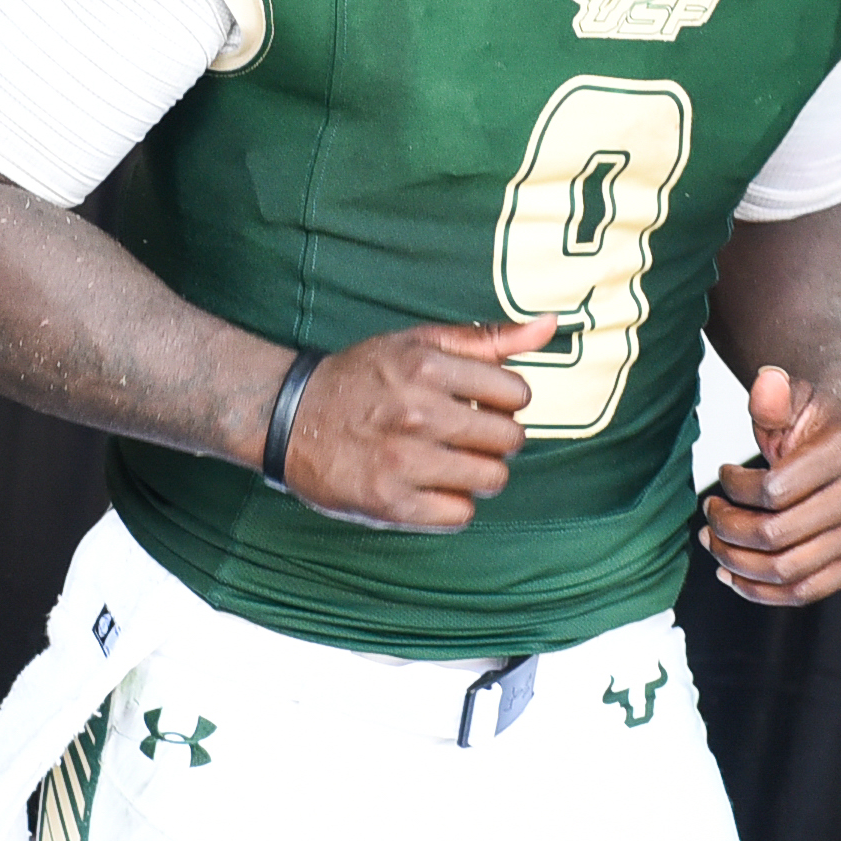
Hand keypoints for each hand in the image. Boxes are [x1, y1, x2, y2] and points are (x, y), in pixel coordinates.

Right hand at [274, 316, 552, 532]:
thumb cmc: (363, 378)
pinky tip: (429, 487)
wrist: (288, 417)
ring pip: (491, 479)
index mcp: (427, 366)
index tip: (480, 405)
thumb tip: (551, 326)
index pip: (516, 393)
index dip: (505, 402)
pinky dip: (452, 505)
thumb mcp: (418, 343)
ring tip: (449, 463)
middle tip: (466, 437)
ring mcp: (403, 460)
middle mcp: (417, 412)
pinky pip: (459, 514)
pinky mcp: (390, 502)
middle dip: (496, 440)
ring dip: (478, 475)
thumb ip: (486, 338)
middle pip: (510, 440)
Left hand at [700, 362, 840, 604]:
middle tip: (709, 514)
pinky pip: (807, 591)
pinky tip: (732, 574)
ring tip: (713, 542)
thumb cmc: (815, 419)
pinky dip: (763, 591)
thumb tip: (766, 381)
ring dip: (738, 563)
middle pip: (776, 535)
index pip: (773, 491)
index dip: (735, 488)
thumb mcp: (791, 398)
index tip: (723, 474)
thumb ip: (772, 396)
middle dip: (728, 528)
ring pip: (788, 570)